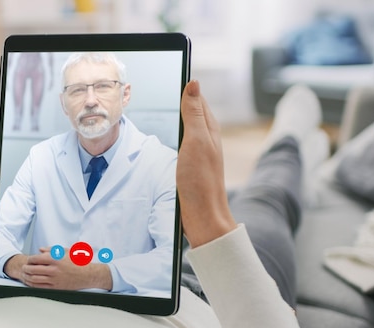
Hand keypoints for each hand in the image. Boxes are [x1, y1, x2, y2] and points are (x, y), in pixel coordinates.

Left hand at [5, 249, 111, 290]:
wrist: (88, 275)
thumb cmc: (78, 262)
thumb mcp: (65, 251)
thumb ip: (51, 249)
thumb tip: (39, 250)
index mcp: (56, 259)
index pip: (36, 259)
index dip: (30, 260)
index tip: (28, 260)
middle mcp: (54, 269)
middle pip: (33, 269)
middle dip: (26, 268)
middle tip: (24, 268)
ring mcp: (55, 279)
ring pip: (35, 279)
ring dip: (28, 277)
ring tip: (26, 275)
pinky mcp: (56, 287)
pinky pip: (41, 287)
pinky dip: (34, 285)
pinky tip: (32, 283)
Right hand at [177, 80, 236, 247]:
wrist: (202, 217)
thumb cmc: (200, 181)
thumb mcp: (196, 142)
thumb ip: (194, 114)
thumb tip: (194, 83)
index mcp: (209, 128)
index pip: (197, 96)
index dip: (185, 83)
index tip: (173, 65)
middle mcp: (206, 137)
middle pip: (192, 108)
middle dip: (180, 93)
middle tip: (164, 76)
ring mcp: (198, 151)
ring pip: (187, 123)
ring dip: (177, 110)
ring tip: (165, 96)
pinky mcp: (191, 163)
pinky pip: (182, 138)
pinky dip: (174, 128)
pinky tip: (167, 131)